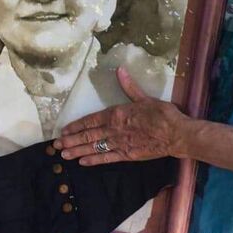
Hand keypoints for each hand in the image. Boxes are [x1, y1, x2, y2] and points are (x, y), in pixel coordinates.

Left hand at [50, 68, 187, 164]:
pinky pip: (107, 158)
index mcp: (117, 114)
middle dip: (70, 141)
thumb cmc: (163, 115)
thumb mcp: (145, 98)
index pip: (91, 120)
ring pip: (94, 148)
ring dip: (77, 151)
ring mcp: (120, 144)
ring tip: (64, 155)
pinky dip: (94, 160)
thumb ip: (129, 87)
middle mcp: (114, 130)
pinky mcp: (127, 155)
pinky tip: (83, 162)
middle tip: (56, 146)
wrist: (176, 135)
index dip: (76, 126)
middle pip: (88, 136)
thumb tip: (120, 70)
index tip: (63, 130)